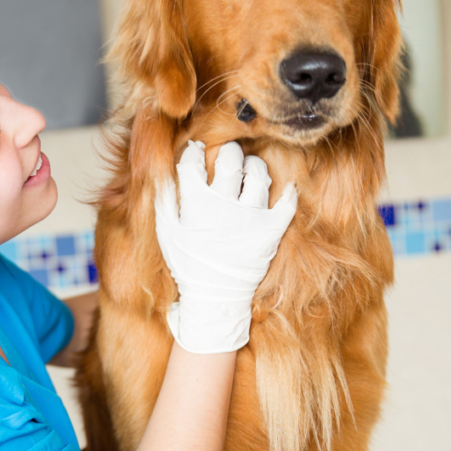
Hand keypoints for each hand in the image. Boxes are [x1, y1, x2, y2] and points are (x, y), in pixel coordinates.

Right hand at [155, 140, 296, 352]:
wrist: (215, 298)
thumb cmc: (188, 265)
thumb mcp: (167, 234)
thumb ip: (164, 201)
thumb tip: (163, 172)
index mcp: (196, 203)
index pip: (193, 162)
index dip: (193, 154)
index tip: (196, 155)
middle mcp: (225, 205)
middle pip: (230, 159)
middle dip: (227, 152)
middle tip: (227, 157)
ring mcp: (251, 217)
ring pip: (259, 174)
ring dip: (254, 167)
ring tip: (249, 172)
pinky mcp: (271, 230)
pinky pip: (286, 203)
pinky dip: (288, 193)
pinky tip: (283, 188)